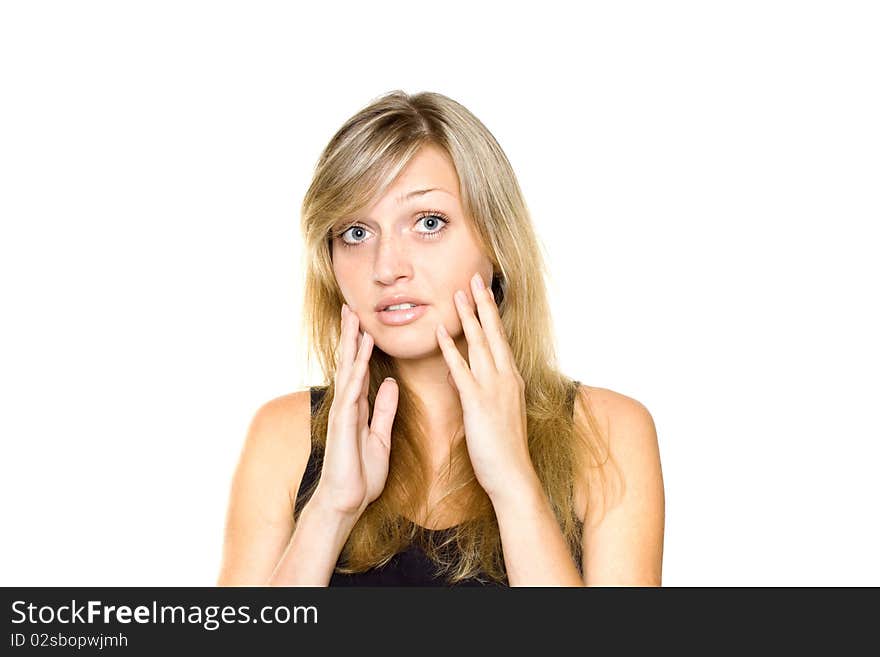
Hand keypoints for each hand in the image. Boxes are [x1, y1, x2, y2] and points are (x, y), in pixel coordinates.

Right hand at [313, 303, 398, 517]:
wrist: (346, 502)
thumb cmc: (361, 475)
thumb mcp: (380, 438)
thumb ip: (384, 410)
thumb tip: (389, 383)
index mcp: (358, 408)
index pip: (360, 369)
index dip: (362, 346)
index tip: (365, 322)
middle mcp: (347, 405)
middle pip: (349, 363)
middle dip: (351, 335)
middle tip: (352, 307)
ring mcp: (342, 413)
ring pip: (347, 371)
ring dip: (350, 345)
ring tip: (352, 319)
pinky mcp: (342, 424)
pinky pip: (350, 393)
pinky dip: (356, 373)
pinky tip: (359, 356)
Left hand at [435, 272, 536, 502]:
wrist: (512, 475)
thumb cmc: (503, 449)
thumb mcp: (492, 414)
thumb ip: (476, 391)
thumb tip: (458, 376)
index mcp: (510, 380)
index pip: (500, 340)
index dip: (490, 315)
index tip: (483, 293)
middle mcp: (505, 378)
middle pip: (493, 333)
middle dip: (482, 304)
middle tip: (473, 278)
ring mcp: (493, 389)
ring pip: (479, 344)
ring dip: (467, 318)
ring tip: (458, 294)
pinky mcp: (478, 403)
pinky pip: (461, 370)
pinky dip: (449, 349)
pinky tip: (439, 332)